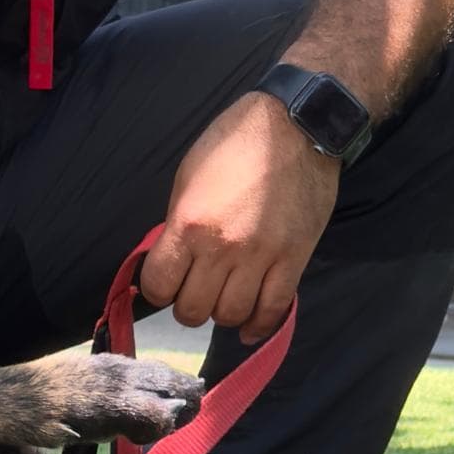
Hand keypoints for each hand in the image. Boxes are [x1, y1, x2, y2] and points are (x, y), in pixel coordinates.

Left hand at [138, 97, 340, 339]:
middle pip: (192, 310)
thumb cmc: (235, 144)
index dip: (156, 289)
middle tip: (195, 289)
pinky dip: (258, 326)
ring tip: (224, 296)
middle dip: (187, 305)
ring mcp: (261, 258)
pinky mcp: (294, 260)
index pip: (158, 285)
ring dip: (222, 312)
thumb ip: (178, 225)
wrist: (296, 127)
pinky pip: (273, 310)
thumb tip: (171, 261)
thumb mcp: (189, 177)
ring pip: (230, 315)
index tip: (165, 281)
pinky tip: (249, 326)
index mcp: (190, 224)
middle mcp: (223, 248)